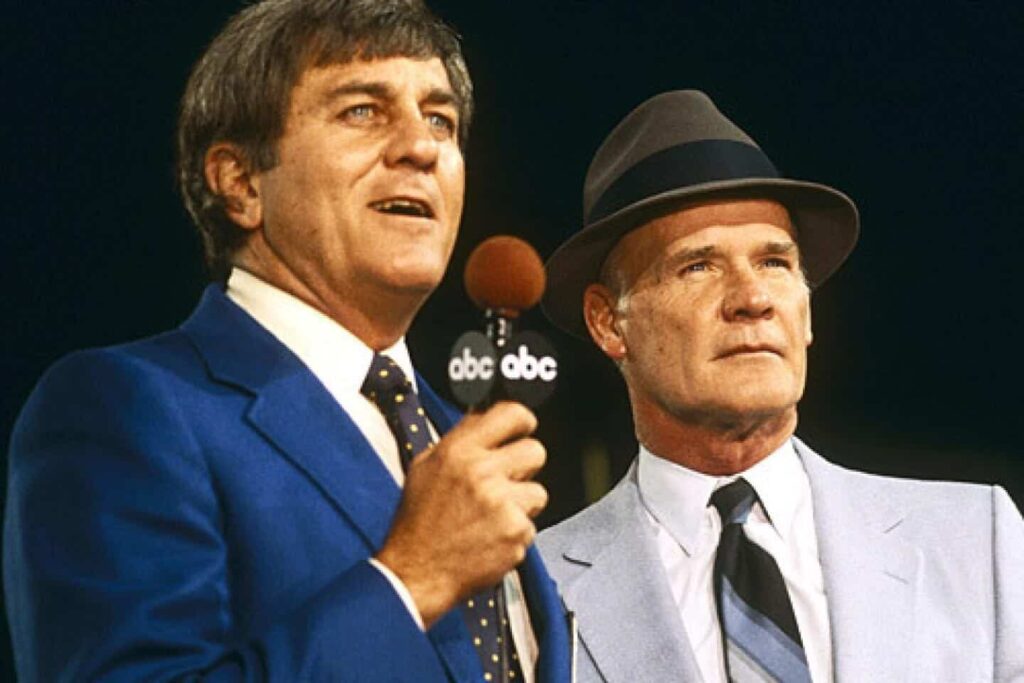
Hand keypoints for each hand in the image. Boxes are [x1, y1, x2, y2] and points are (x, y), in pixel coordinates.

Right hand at [374, 401, 547, 627]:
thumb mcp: (426, 467)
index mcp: (459, 451)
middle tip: (506, 481)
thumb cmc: (419, 524)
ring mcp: (502, 504)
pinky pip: (531, 525)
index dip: (522, 421)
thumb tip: (485, 416)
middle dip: (525, 466)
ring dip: (521, 504)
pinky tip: (491, 537)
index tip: (522, 429)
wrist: (416, 573)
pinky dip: (515, 533)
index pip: (512, 414)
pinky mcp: (516, 533)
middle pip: (535, 450)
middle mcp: (482, 472)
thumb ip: (461, 439)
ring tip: (492, 516)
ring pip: (538, 492)